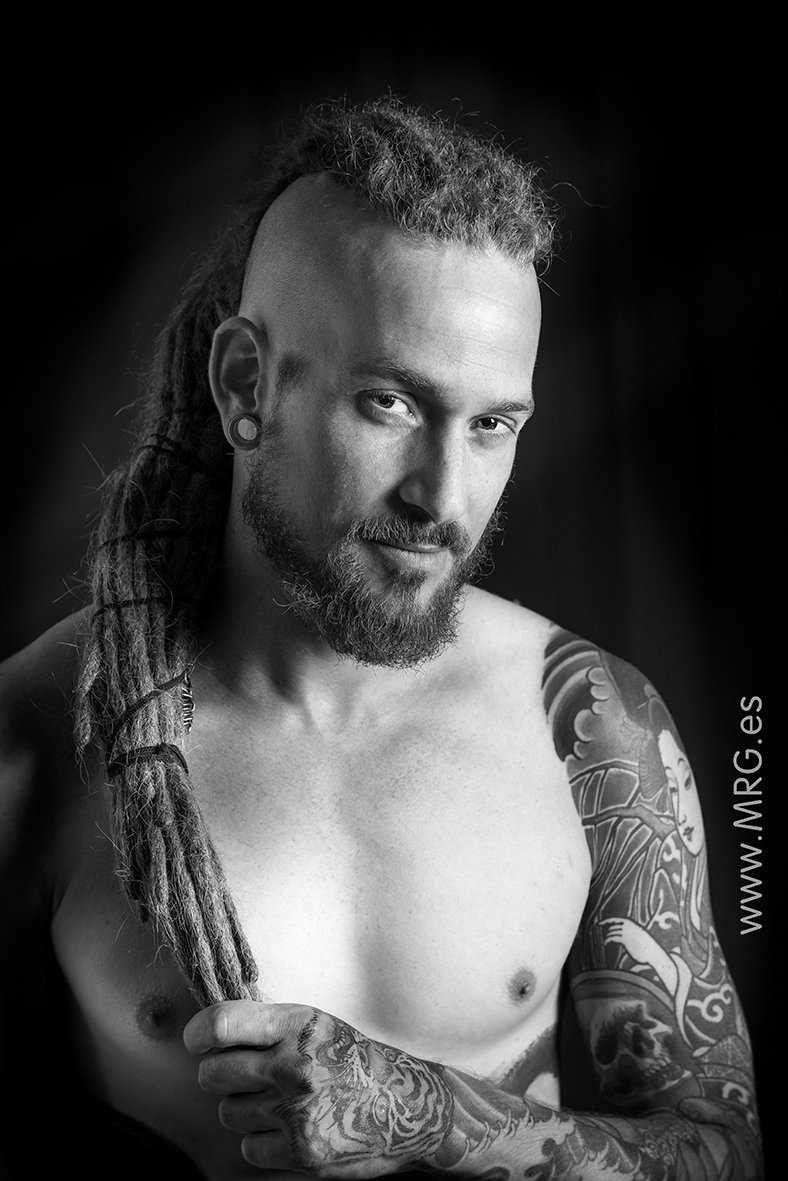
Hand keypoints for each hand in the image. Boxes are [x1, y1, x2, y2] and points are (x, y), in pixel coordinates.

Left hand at [183, 1001, 453, 1175]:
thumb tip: (210, 1034)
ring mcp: (296, 1110)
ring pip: (229, 1113)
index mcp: (296, 1025)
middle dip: (218, 1077)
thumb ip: (269, 1028)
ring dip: (244, 1111)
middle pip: (213, 1075)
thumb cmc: (353, 1060)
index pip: (222, 1024)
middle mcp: (293, 1065)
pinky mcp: (302, 1150)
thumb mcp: (316, 1026)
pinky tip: (287, 1130)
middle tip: (240, 1078)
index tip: (197, 1042)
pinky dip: (262, 1144)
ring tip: (275, 1104)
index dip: (198, 1034)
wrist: (406, 1104)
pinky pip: (249, 1148)